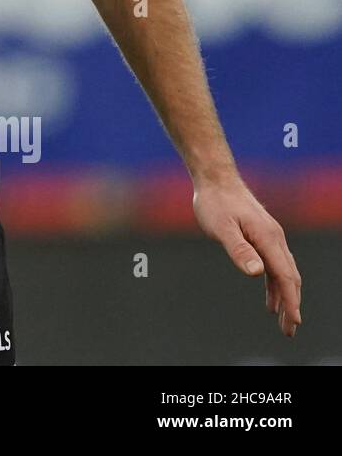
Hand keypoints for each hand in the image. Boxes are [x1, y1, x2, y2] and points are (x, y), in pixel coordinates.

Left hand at [193, 175, 301, 336]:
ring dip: (285, 297)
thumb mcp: (221, 228)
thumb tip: (257, 273)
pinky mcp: (262, 236)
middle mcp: (275, 238)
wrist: (215, 179)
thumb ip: (238, 249)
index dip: (291, 301)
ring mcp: (270, 237)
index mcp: (268, 238)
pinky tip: (270, 298)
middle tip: (289, 330)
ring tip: (283, 320)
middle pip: (289, 278)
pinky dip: (275, 283)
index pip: (285, 276)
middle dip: (292, 305)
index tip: (293, 321)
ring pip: (284, 273)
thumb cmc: (215, 202)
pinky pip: (274, 265)